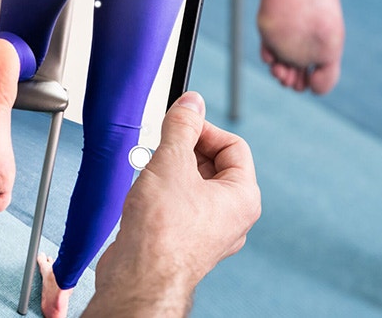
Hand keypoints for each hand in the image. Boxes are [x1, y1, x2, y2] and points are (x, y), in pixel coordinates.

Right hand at [85, 92, 260, 316]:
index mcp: (243, 197)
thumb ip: (183, 126)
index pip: (233, 146)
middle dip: (185, 150)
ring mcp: (209, 231)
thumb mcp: (172, 162)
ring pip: (193, 185)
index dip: (206, 128)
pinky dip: (163, 192)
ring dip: (171, 171)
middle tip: (163, 144)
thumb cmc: (162, 234)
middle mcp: (232, 217)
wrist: (139, 278)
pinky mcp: (186, 240)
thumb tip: (192, 104)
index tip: (183, 120)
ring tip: (151, 170)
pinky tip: (145, 192)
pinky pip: (180, 204)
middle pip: (213, 164)